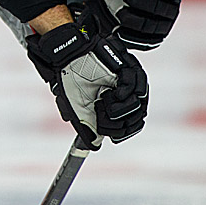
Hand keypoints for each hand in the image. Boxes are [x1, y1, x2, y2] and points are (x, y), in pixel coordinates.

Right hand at [25, 10, 147, 149]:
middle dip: (120, 123)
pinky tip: (110, 93)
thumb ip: (88, 127)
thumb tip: (94, 146)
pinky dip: (123, 94)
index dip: (121, 131)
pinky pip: (134, 85)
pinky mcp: (127, 67)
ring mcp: (128, 80)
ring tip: (104, 102)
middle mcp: (126, 93)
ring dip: (121, 109)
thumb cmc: (71, 80)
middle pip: (138, 117)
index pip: (132, 125)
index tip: (104, 128)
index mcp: (117, 104)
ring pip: (139, 104)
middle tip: (102, 114)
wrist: (66, 58)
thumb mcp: (77, 109)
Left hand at [92, 0, 181, 49]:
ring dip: (135, 20)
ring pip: (153, 26)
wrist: (113, 1)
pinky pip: (146, 42)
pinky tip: (118, 30)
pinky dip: (131, 37)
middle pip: (162, 8)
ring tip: (120, 14)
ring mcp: (164, 25)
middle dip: (142, 2)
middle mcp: (171, 8)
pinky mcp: (154, 39)